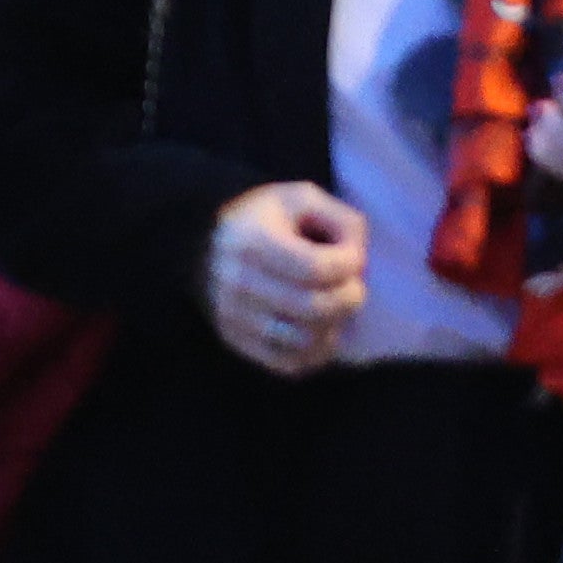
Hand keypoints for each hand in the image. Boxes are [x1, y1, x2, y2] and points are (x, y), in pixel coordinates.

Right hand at [203, 179, 371, 378]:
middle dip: (350, 299)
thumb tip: (358, 258)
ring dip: (334, 326)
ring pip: (305, 340)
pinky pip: (289, 364)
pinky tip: (320, 330)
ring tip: (333, 307)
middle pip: (314, 308)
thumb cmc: (263, 218)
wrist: (204, 243)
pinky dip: (315, 353)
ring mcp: (231, 316)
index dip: (351, 264)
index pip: (316, 269)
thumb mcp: (302, 199)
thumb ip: (341, 220)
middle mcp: (235, 281)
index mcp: (250, 239)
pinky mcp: (235, 340)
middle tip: (353, 287)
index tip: (353, 257)